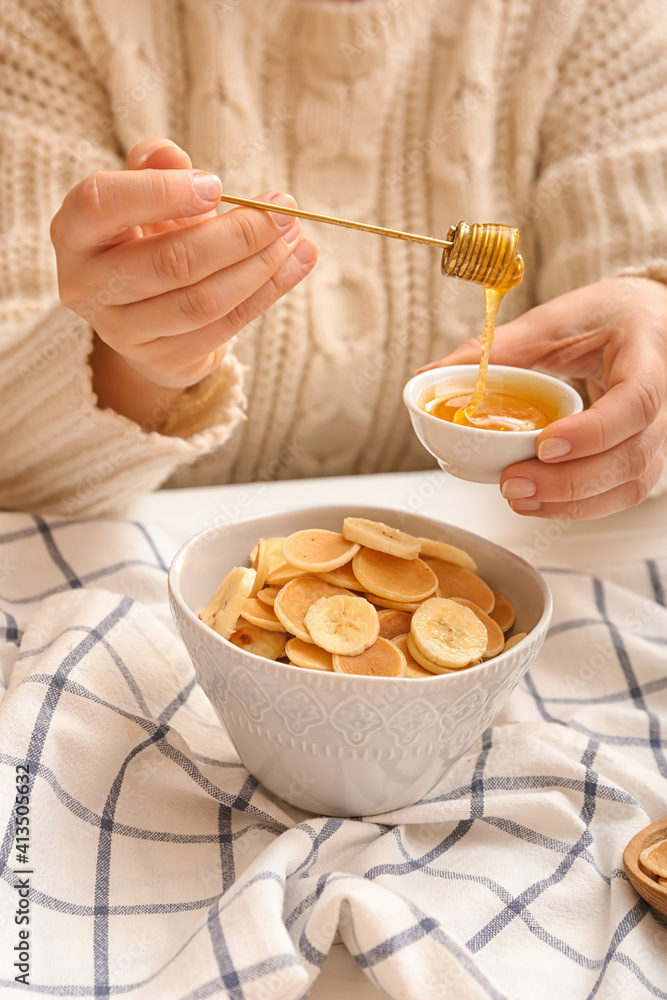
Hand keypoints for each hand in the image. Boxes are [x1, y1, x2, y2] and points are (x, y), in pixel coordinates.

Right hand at [50, 137, 317, 421]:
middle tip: (282, 212)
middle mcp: (88, 286)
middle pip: (169, 262)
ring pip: (201, 301)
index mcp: (74, 233)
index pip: (102, 204)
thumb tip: (169, 155)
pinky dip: (266, 293)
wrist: (142, 316)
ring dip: (259, 268)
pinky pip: (224, 327)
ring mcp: (122, 331)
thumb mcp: (143, 199)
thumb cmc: (143, 239)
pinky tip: (296, 263)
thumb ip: (154, 170)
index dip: (159, 192)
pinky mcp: (162, 358)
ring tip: (294, 237)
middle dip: (236, 235)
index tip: (216, 186)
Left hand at [419, 277, 666, 518]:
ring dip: (573, 501)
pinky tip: (540, 502)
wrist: (647, 322)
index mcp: (648, 354)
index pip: (636, 402)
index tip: (545, 444)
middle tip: (513, 483)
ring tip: (518, 497)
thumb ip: (498, 348)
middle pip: (632, 455)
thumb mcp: (554, 320)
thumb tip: (429, 374)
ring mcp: (661, 433)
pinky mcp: (645, 454)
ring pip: (632, 482)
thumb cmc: (606, 316)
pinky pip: (624, 492)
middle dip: (570, 481)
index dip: (593, 431)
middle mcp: (666, 398)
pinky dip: (582, 505)